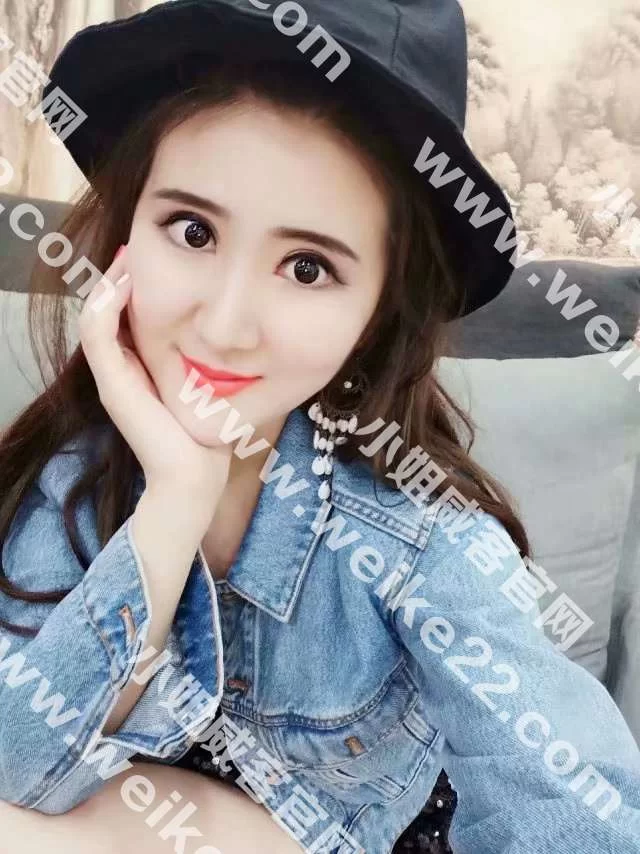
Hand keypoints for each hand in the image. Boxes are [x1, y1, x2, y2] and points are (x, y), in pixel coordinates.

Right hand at [78, 245, 232, 510]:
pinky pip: (97, 331)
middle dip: (119, 276)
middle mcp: (119, 370)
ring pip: (96, 315)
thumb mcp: (207, 383)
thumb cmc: (208, 432)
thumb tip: (233, 329)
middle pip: (106, 311)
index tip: (153, 257)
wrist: (196, 474)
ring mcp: (111, 377)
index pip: (125, 316)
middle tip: (136, 246)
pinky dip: (108, 303)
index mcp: (138, 368)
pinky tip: (128, 280)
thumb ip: (208, 358)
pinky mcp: (111, 383)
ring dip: (110, 282)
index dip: (132, 285)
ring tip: (130, 254)